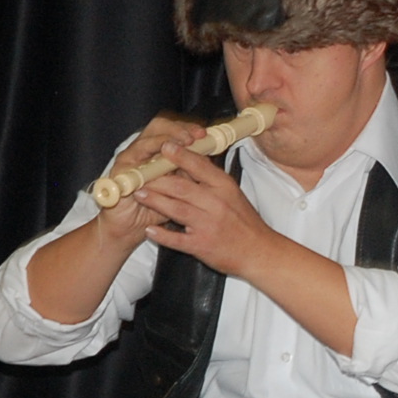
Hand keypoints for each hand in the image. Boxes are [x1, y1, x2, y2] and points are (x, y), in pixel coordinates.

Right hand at [94, 115, 204, 242]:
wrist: (131, 227)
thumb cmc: (155, 207)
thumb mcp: (179, 188)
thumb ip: (189, 172)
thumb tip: (208, 158)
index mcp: (157, 151)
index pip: (172, 129)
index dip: (188, 128)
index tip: (204, 134)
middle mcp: (143, 151)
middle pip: (158, 126)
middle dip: (179, 129)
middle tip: (195, 136)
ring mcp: (130, 158)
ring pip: (147, 138)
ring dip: (167, 138)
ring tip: (185, 142)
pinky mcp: (121, 169)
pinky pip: (135, 157)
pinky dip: (150, 154)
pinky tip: (163, 155)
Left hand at [133, 144, 277, 278]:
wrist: (258, 251)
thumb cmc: (244, 221)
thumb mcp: (232, 193)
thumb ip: (210, 178)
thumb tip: (189, 159)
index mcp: (224, 187)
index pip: (199, 166)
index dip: (179, 155)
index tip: (164, 146)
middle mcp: (216, 204)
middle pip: (181, 187)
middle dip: (157, 179)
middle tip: (140, 174)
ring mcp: (208, 225)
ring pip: (176, 210)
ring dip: (155, 201)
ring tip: (139, 194)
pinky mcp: (201, 245)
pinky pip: (176, 239)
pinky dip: (162, 235)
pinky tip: (149, 230)